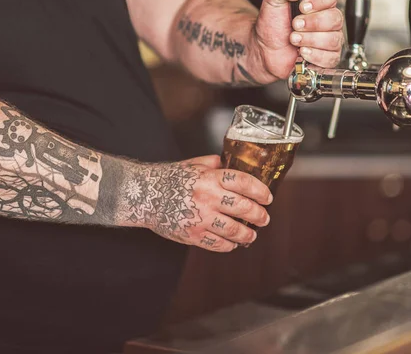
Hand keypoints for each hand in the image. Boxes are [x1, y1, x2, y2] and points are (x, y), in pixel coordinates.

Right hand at [121, 155, 271, 251]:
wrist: (143, 195)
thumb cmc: (170, 178)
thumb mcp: (194, 165)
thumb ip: (215, 165)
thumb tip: (234, 164)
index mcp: (210, 178)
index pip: (244, 183)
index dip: (261, 191)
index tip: (267, 197)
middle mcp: (208, 197)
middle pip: (244, 208)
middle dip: (260, 215)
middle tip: (265, 218)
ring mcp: (200, 218)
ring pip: (234, 230)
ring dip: (248, 234)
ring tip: (252, 235)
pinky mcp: (192, 235)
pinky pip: (218, 244)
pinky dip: (229, 245)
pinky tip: (233, 243)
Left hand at [252, 0, 343, 79]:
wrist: (265, 50)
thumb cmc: (272, 27)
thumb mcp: (273, 1)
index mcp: (317, 5)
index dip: (319, 2)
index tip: (303, 8)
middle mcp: (327, 22)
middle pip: (335, 19)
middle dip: (312, 24)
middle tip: (295, 26)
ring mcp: (329, 40)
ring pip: (333, 39)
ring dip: (310, 40)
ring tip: (294, 40)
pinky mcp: (327, 58)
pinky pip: (330, 58)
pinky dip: (315, 55)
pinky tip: (303, 53)